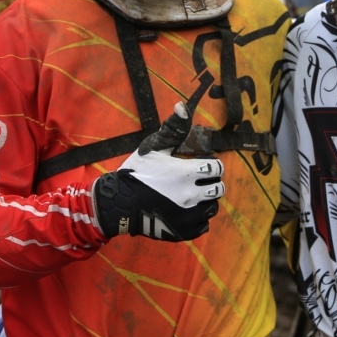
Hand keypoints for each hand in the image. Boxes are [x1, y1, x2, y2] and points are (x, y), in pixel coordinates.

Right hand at [92, 102, 224, 241]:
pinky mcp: (182, 231)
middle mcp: (192, 195)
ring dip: (206, 201)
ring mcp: (188, 215)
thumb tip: (183, 105)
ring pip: (212, 208)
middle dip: (211, 182)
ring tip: (192, 196)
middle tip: (198, 181)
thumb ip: (172, 128)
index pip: (217, 168)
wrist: (117, 205)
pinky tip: (187, 211)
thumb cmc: (136, 173)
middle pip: (218, 188)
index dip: (212, 165)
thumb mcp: (153, 147)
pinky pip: (203, 226)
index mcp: (188, 173)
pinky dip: (198, 219)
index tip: (201, 165)